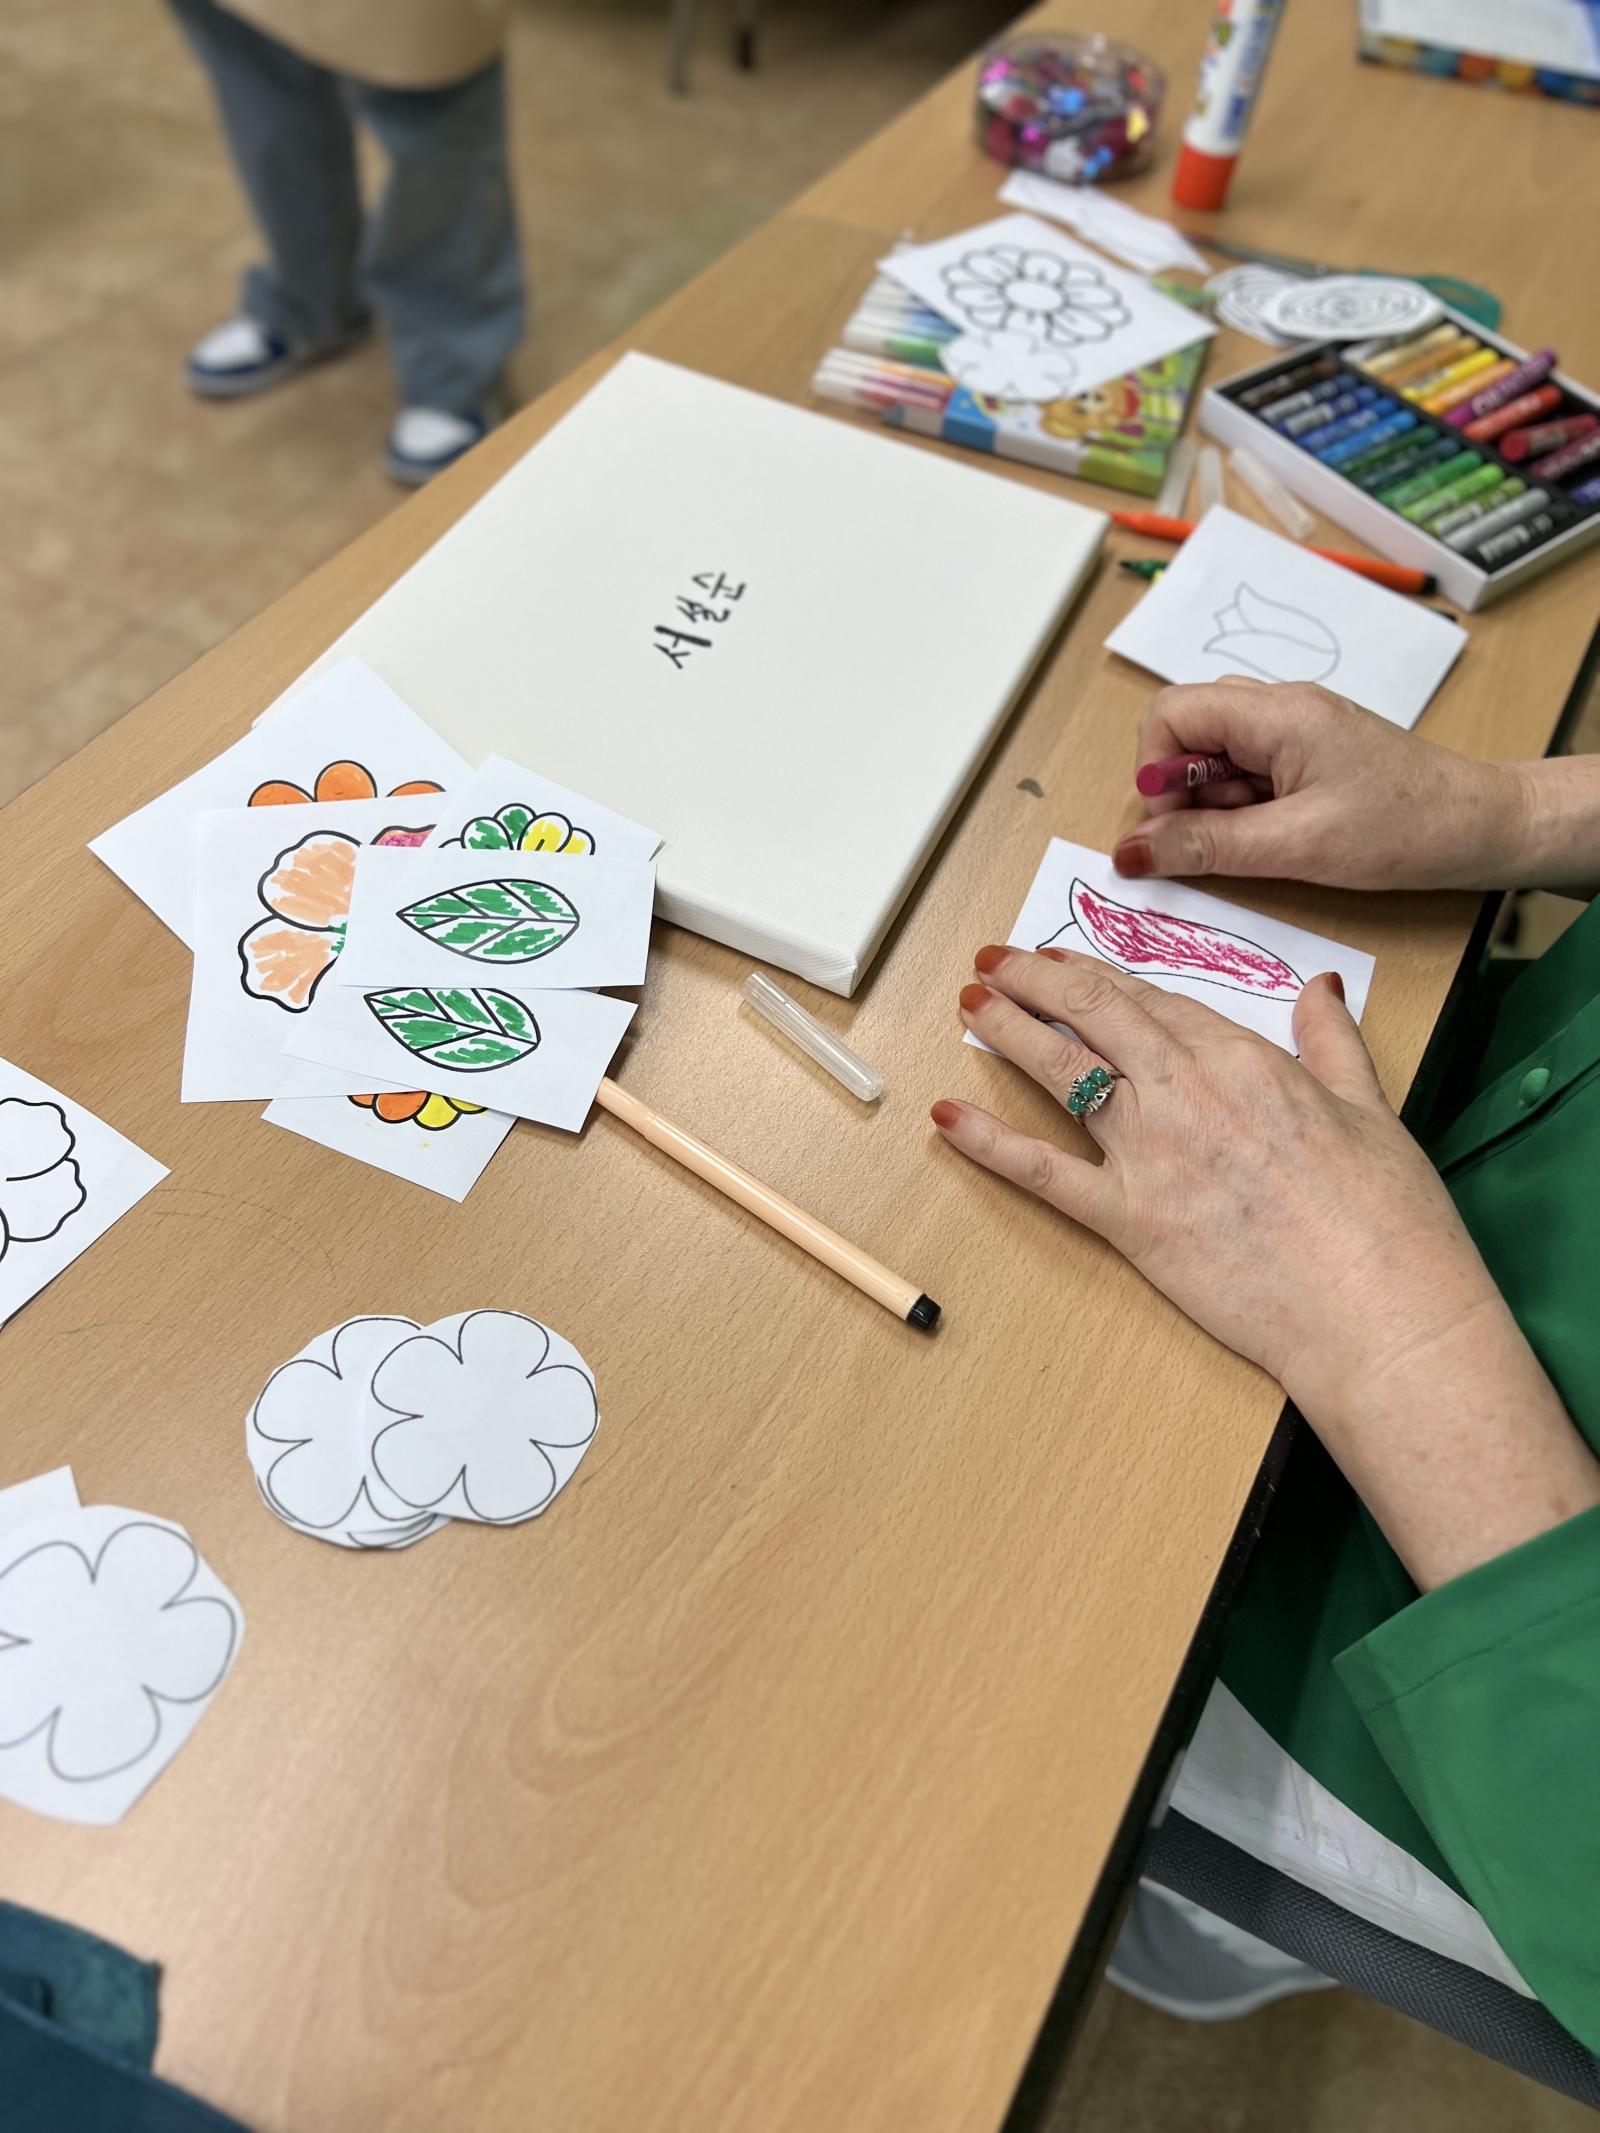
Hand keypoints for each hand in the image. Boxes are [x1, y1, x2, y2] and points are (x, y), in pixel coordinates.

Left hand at [934, 945, 1599, 1587]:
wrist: (1376, 1308)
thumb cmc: (1387, 1217)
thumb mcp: (1370, 1108)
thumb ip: (1331, 1042)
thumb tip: (1318, 988)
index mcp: (1243, 1059)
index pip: (1152, 1001)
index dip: (1098, 976)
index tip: (1065, 961)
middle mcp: (1185, 1092)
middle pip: (1094, 1016)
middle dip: (1035, 979)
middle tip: (995, 962)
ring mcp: (1150, 1154)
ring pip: (1061, 1073)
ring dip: (1008, 1031)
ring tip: (971, 1004)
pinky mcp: (1128, 1220)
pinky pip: (1042, 1172)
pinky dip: (987, 1142)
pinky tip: (946, 1116)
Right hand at [1115, 678, 1526, 892]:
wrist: (1484, 827)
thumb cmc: (1403, 830)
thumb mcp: (1294, 846)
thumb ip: (1206, 847)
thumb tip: (1127, 853)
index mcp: (1275, 712)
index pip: (1171, 714)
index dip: (1155, 772)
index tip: (1174, 829)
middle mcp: (1280, 707)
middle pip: (1188, 733)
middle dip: (1183, 795)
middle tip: (1219, 845)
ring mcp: (1295, 729)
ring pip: (1215, 757)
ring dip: (1214, 806)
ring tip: (1261, 844)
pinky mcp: (1309, 754)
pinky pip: (1248, 772)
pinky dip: (1244, 810)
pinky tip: (1279, 838)